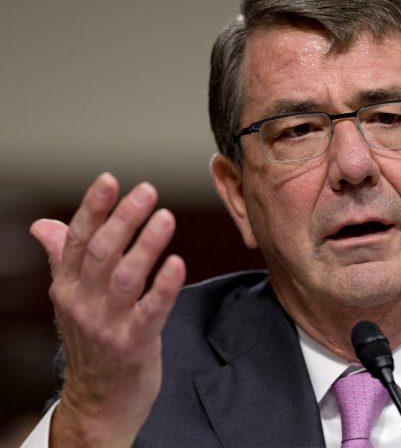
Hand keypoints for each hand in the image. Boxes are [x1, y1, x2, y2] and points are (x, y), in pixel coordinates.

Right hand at [30, 173, 185, 446]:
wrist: (99, 401)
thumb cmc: (93, 341)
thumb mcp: (72, 300)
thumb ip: (63, 258)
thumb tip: (43, 225)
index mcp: (67, 286)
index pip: (78, 239)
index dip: (94, 208)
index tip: (110, 179)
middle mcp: (82, 302)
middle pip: (101, 252)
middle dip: (124, 219)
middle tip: (148, 191)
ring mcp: (107, 325)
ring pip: (124, 277)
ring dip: (145, 244)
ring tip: (166, 217)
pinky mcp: (134, 344)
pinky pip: (150, 311)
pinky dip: (164, 286)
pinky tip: (177, 263)